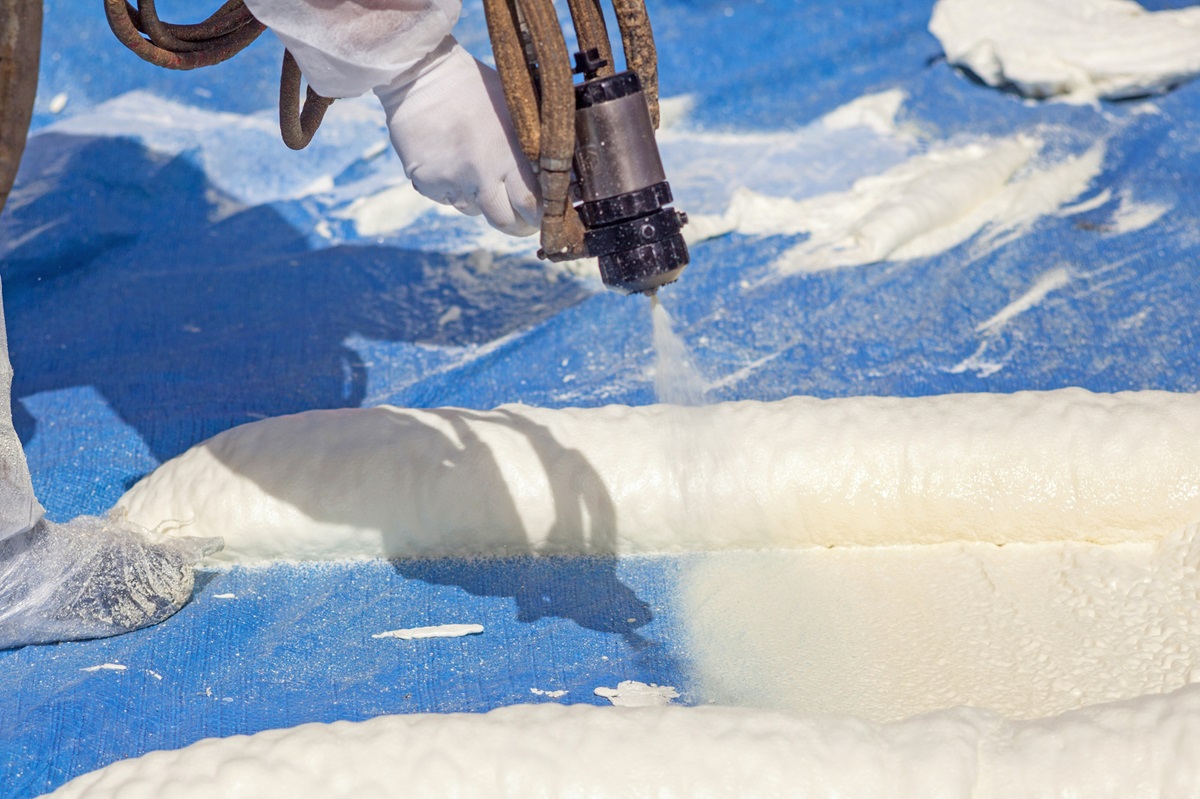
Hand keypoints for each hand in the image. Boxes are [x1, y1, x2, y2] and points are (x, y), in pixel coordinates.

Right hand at [375, 38, 540, 236]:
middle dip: (516, 225)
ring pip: (474, 210)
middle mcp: (482, 172)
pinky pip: (447, 198)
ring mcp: (452, 179)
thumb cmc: (475, 87)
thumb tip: (554, 177)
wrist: (420, 74)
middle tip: (519, 219)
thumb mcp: (514, 109)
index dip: (537, 216)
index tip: (539, 216)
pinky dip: (451, 188)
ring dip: (480, 199)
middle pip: (504, 220)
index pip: (532, 203)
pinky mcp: (427, 182)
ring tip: (475, 167)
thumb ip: (532, 144)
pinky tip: (449, 160)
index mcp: (510, 152)